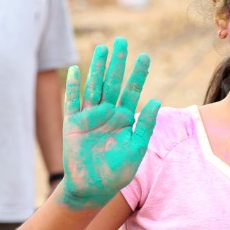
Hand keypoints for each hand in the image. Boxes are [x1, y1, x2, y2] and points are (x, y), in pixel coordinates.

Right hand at [60, 38, 160, 209]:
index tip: (145, 56)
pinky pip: (73, 102)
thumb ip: (145, 125)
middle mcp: (108, 114)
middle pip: (112, 82)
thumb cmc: (118, 171)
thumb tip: (156, 101)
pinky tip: (76, 70)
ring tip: (102, 48)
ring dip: (96, 68)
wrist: (93, 187)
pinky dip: (74, 87)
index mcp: (125, 118)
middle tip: (121, 41)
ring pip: (93, 86)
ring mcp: (89, 117)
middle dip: (116, 62)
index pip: (132, 90)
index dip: (138, 74)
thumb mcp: (136, 147)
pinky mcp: (73, 124)